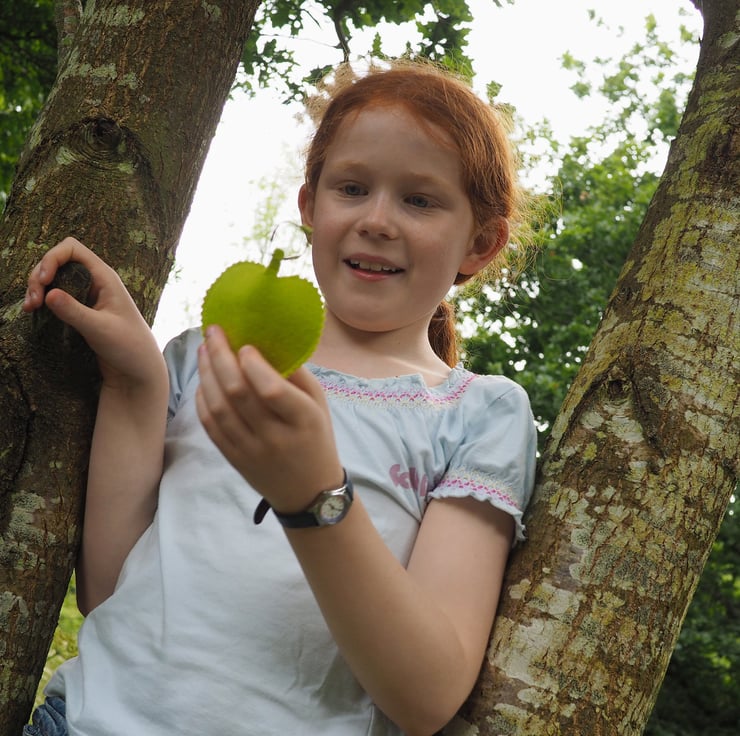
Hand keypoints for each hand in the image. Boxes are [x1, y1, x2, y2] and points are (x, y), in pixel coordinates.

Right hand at [24, 237, 164, 390]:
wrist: (138, 369)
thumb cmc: (128, 347)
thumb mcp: (100, 329)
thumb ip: (75, 312)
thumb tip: (49, 293)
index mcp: (105, 278)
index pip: (72, 249)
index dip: (52, 258)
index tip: (43, 281)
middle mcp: (95, 282)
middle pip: (58, 262)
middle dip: (39, 276)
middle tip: (32, 303)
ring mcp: (87, 295)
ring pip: (54, 278)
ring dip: (38, 288)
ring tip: (30, 308)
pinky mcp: (81, 310)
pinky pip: (57, 295)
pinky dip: (43, 299)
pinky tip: (33, 311)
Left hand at [196, 325, 343, 510]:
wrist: (308, 491)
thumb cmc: (316, 438)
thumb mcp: (319, 405)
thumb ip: (296, 375)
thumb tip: (265, 342)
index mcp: (303, 420)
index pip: (271, 390)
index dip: (253, 364)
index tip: (245, 344)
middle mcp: (276, 437)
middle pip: (238, 394)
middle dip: (221, 357)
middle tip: (214, 332)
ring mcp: (251, 451)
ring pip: (219, 408)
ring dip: (207, 375)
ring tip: (204, 350)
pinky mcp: (234, 459)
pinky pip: (211, 426)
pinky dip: (202, 400)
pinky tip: (203, 380)